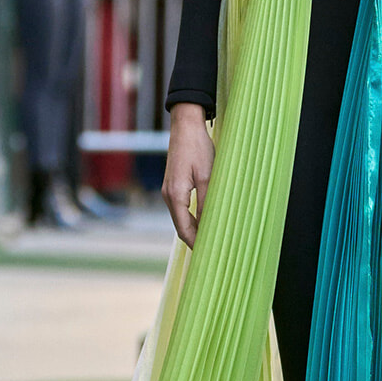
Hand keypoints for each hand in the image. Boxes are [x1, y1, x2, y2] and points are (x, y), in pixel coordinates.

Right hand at [162, 103, 214, 246]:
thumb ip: (208, 201)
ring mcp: (169, 190)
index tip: (209, 254)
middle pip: (181, 226)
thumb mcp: (208, 176)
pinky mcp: (173, 184)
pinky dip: (192, 217)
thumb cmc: (198, 148)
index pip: (184, 229)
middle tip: (213, 250)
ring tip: (212, 237)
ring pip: (181, 217)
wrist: (185, 126)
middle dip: (195, 239)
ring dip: (194, 228)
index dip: (196, 243)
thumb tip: (211, 224)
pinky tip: (205, 219)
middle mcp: (168, 195)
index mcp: (175, 195)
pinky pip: (181, 207)